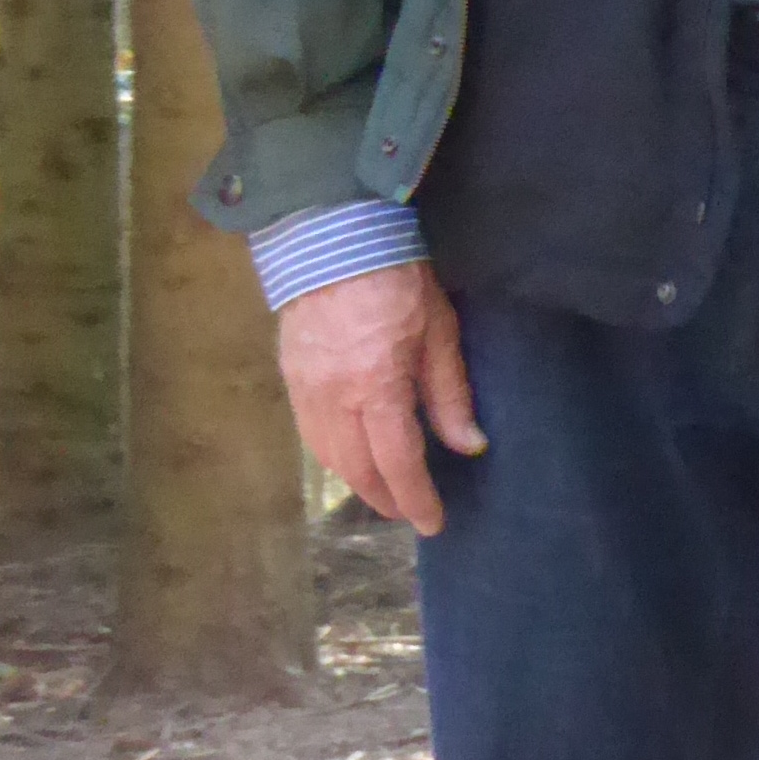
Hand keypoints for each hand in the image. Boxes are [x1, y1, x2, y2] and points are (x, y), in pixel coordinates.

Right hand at [278, 261, 483, 534]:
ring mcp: (305, 389)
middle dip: (386, 498)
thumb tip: (469, 445)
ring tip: (385, 490)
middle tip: (411, 512)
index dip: (416, 499)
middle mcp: (334, 397)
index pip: (397, 462)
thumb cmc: (397, 278)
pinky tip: (352, 457)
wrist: (331, 236)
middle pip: (358, 469)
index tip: (433, 523)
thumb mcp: (440, 331)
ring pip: (328, 457)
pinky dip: (333, 456)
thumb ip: (450, 393)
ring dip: (357, 481)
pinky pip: (310, 434)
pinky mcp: (290, 377)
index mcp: (377, 386)